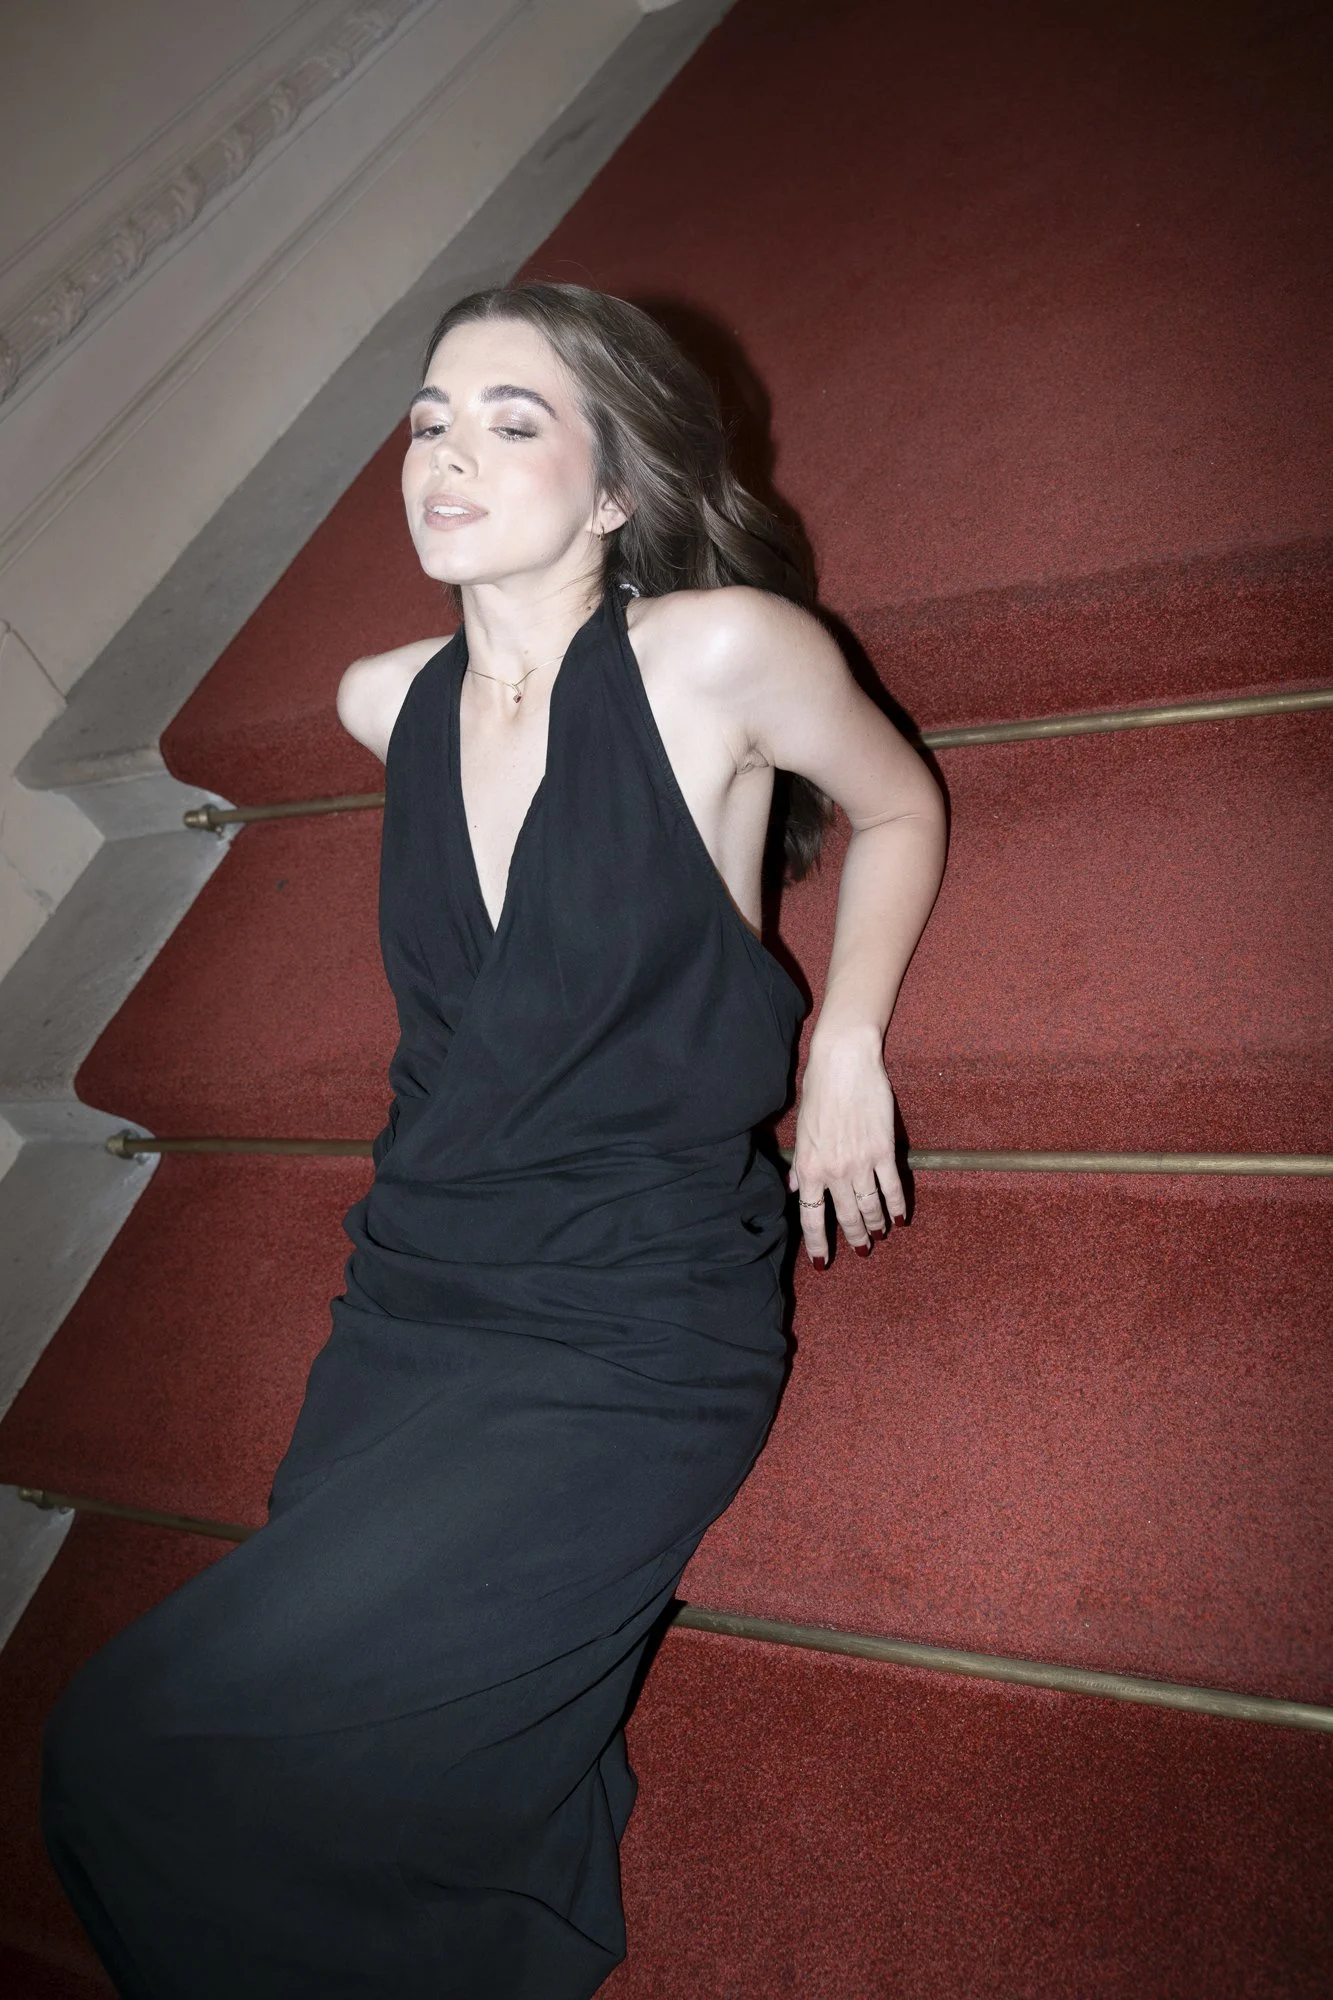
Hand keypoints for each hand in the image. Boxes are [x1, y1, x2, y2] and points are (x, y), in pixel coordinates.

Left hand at [785, 1027, 904, 1267]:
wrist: (843, 1062)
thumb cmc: (818, 1090)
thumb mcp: (802, 1129)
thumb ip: (800, 1164)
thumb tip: (795, 1189)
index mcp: (809, 1167)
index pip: (811, 1217)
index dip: (818, 1244)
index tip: (823, 1262)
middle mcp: (833, 1170)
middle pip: (845, 1216)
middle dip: (854, 1237)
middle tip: (861, 1250)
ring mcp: (860, 1162)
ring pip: (870, 1206)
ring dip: (876, 1224)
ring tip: (880, 1234)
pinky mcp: (883, 1150)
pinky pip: (891, 1186)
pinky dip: (896, 1206)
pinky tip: (899, 1218)